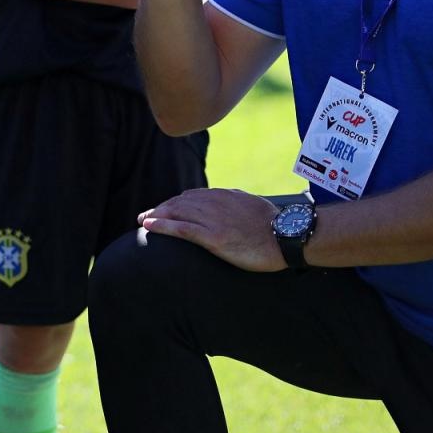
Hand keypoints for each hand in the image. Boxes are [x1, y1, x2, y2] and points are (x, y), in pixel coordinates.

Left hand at [138, 188, 284, 272]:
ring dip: (157, 215)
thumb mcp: (250, 204)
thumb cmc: (274, 224)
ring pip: (177, 213)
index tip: (165, 208)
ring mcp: (213, 220)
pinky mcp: (214, 237)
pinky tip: (150, 225)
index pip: (192, 196)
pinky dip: (163, 225)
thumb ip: (233, 200)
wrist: (289, 236)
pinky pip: (182, 229)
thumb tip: (224, 198)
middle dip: (161, 208)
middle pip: (179, 202)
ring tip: (143, 220)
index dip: (175, 202)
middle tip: (146, 215)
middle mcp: (215, 204)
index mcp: (224, 196)